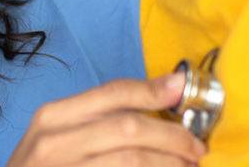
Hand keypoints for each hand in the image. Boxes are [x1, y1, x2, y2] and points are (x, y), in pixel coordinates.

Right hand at [6, 74, 206, 166]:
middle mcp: (54, 144)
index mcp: (52, 118)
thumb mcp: (56, 137)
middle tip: (195, 148)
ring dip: (170, 164)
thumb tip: (161, 95)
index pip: (111, 93)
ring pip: (133, 161)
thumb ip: (98, 118)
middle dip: (173, 137)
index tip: (183, 90)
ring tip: (187, 166)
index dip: (152, 90)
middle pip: (129, 128)